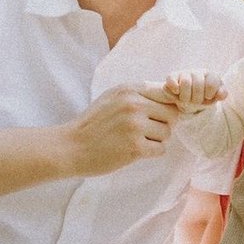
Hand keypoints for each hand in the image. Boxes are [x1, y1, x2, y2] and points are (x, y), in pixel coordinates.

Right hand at [61, 82, 180, 175]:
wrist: (71, 147)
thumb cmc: (93, 123)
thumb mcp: (113, 98)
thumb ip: (139, 94)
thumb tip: (170, 94)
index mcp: (129, 90)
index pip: (167, 93)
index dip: (167, 106)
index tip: (158, 116)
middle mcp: (134, 105)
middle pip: (172, 114)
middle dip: (163, 124)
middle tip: (146, 131)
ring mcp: (135, 126)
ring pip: (167, 133)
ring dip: (156, 140)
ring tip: (136, 140)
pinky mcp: (135, 147)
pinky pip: (161, 149)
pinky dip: (151, 153)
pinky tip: (135, 151)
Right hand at [163, 70, 225, 112]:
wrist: (189, 99)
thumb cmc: (204, 98)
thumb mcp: (214, 97)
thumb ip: (221, 94)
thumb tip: (221, 94)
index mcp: (210, 75)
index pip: (211, 83)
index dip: (209, 94)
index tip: (208, 98)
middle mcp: (198, 72)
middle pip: (198, 84)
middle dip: (197, 98)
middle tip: (196, 102)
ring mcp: (185, 73)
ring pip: (185, 82)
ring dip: (186, 97)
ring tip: (186, 100)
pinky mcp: (173, 77)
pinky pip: (171, 79)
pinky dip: (174, 88)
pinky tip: (177, 92)